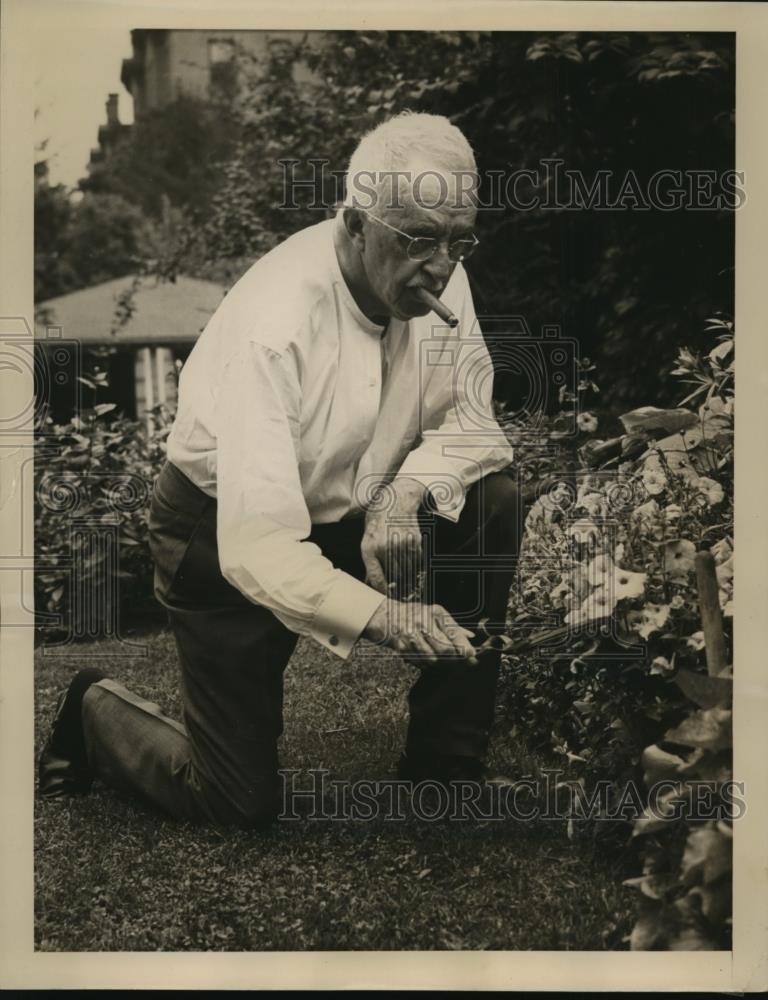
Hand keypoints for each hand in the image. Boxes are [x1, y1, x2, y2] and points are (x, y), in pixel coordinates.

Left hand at [361, 477, 425, 598]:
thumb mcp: (368, 540)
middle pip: (394, 577)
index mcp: (369, 549)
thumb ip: (370, 562)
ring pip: (407, 571)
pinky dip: (417, 567)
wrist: (395, 500)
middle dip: (398, 588)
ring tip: (411, 586)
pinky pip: (417, 561)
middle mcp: (384, 548)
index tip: (388, 597)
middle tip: (402, 595)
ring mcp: (400, 544)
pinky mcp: (414, 540)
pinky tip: (415, 569)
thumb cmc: (378, 522)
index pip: (377, 578)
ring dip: (410, 580)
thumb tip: (371, 583)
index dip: (383, 591)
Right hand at [362, 598, 478, 665]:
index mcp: (435, 613)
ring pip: (433, 659)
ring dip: (441, 663)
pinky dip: (427, 665)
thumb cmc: (416, 615)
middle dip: (454, 659)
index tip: (471, 656)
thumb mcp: (436, 615)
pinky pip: (421, 663)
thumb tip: (471, 637)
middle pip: (445, 649)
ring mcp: (411, 635)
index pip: (453, 633)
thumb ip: (454, 627)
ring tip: (442, 660)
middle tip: (459, 662)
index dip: (464, 647)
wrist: (388, 616)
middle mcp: (423, 622)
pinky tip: (428, 660)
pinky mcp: (402, 647)